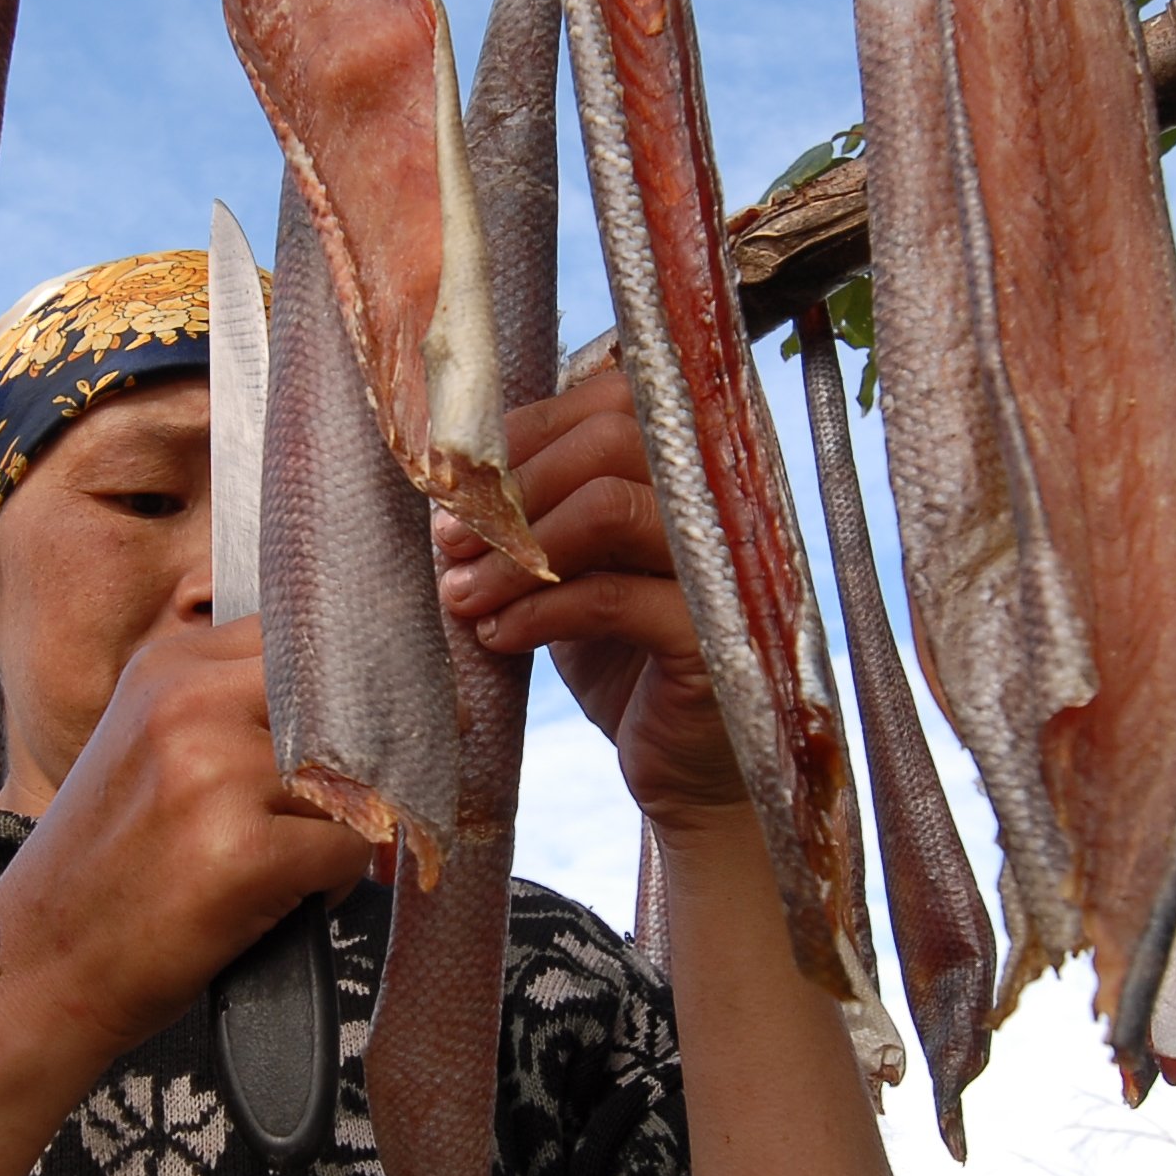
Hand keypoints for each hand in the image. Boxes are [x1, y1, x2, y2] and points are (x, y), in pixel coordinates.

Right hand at [0, 620, 369, 1060]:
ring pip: (356, 779)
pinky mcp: (243, 855)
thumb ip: (232, 708)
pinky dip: (336, 883)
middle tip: (337, 811)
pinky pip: (352, 849)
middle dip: (360, 760)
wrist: (38, 968)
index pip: (305, 640)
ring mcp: (215, 776)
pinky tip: (285, 900)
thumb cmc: (106, 868)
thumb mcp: (150, 750)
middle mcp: (189, 705)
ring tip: (290, 865)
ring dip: (345, 829)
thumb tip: (361, 697)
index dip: (343, 695)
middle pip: (344, 702)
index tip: (347, 740)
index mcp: (168, 667)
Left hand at [434, 366, 747, 833]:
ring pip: (608, 510)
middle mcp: (725, 502)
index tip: (458, 480)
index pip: (614, 399)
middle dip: (513, 488)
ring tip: (460, 596)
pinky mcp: (715, 637)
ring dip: (514, 552)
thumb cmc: (628, 664)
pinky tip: (497, 640)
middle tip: (449, 541)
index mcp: (693, 471)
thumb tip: (450, 471)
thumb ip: (546, 512)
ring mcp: (726, 566)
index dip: (527, 429)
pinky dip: (538, 612)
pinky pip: (610, 598)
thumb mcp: (580, 571)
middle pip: (613, 436)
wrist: (685, 776)